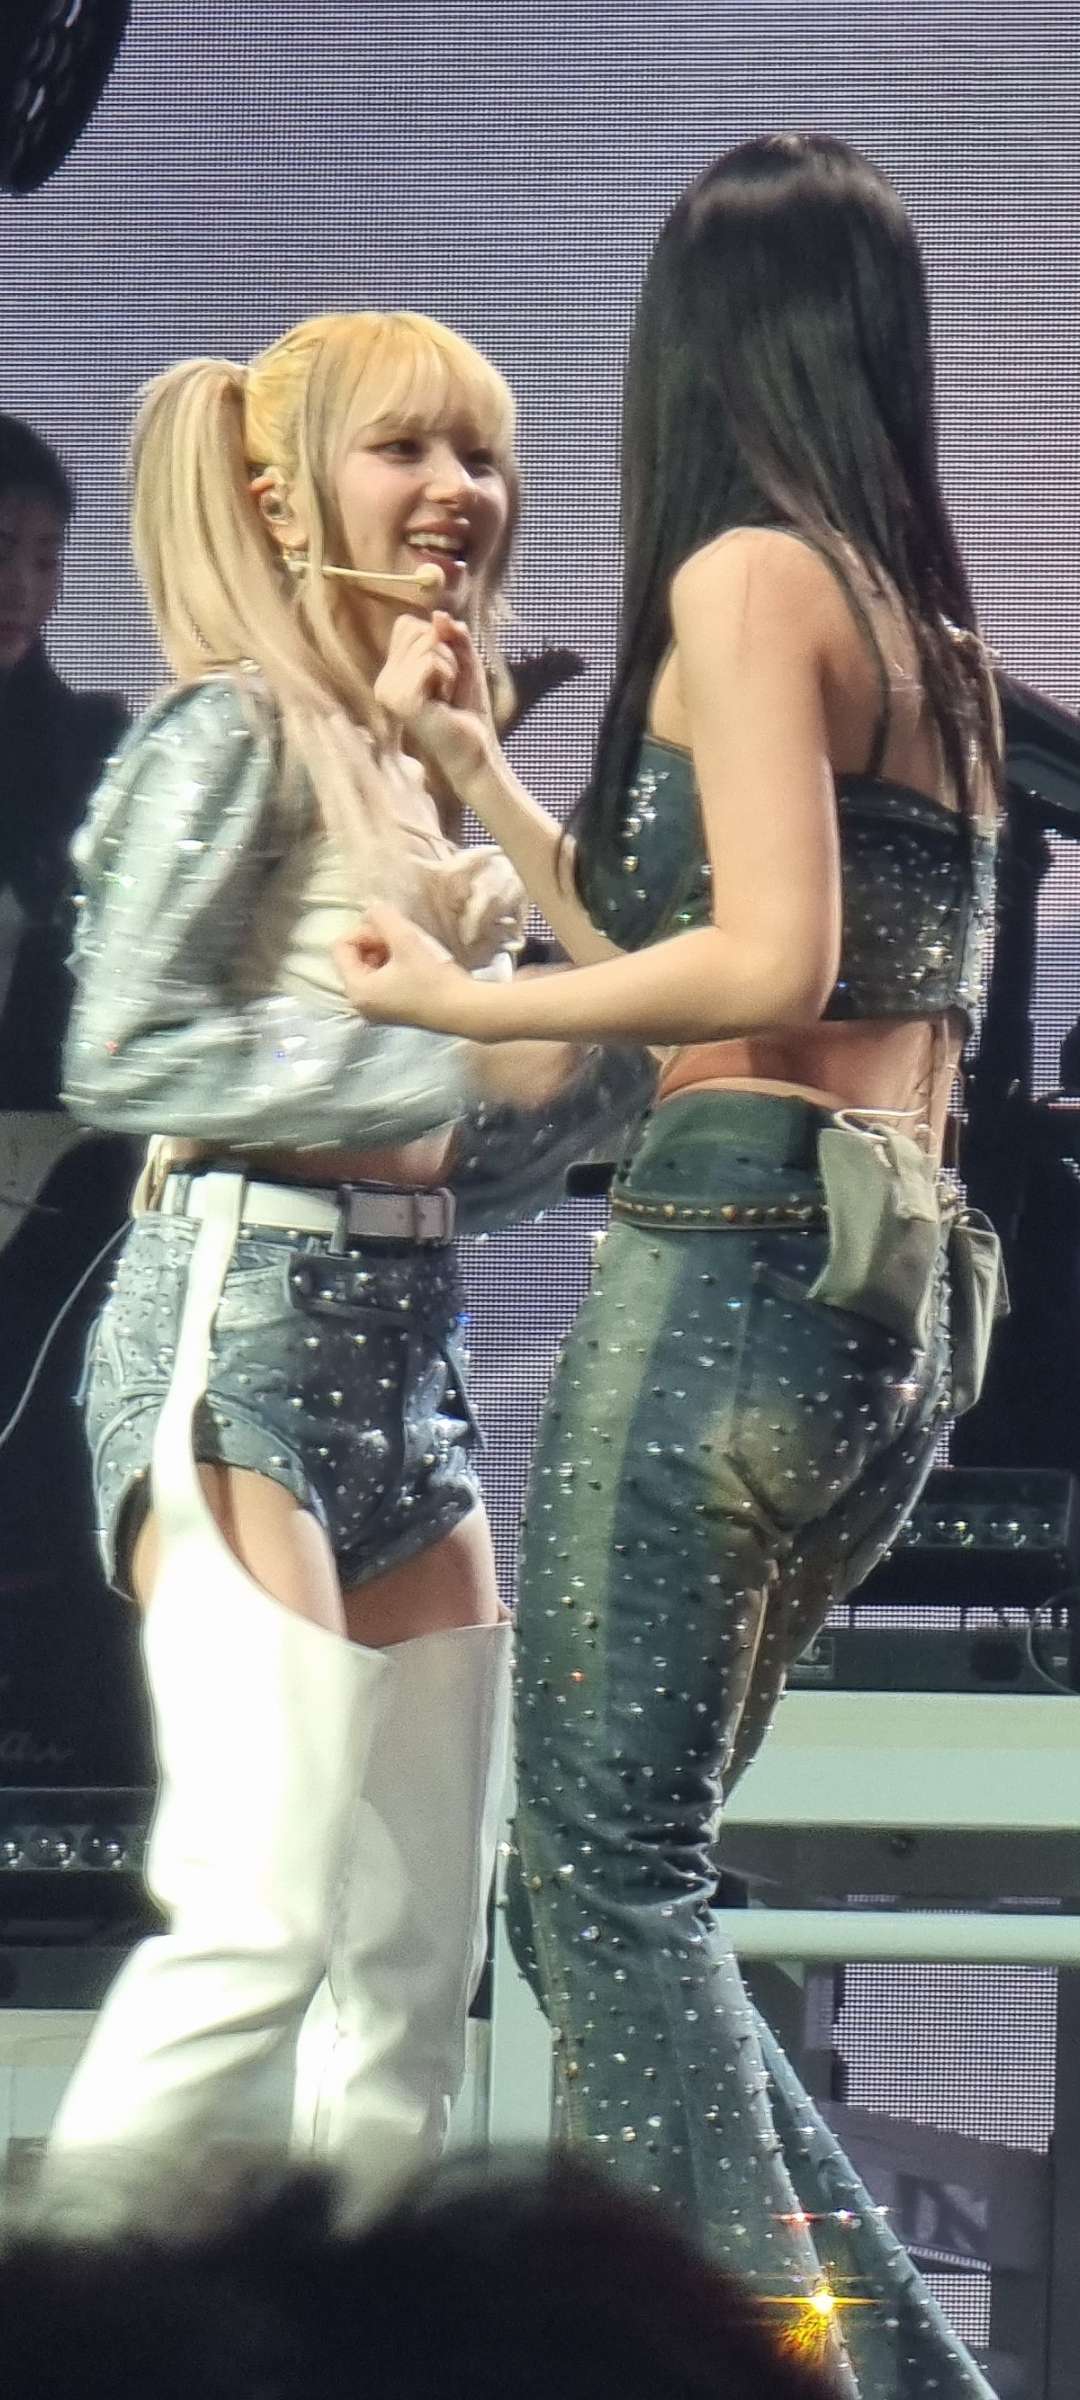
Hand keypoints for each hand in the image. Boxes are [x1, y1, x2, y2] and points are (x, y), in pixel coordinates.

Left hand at [334, 903, 479, 1032]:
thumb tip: (370, 907)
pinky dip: (393, 964)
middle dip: (374, 941)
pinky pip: (381, 979)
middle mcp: (360, 1003)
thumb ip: (383, 917)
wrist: (466, 1010)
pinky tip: (414, 962)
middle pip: (352, 957)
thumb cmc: (434, 978)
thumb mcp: (406, 940)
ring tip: (409, 948)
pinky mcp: (393, 1010)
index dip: (363, 931)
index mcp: (356, 990)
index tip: (391, 931)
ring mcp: (377, 1009)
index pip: (340, 946)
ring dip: (385, 950)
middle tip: (401, 937)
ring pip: (368, 966)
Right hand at [374, 611, 493, 788]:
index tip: (443, 673)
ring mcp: (389, 691)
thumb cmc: (468, 708)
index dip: (437, 640)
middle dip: (445, 652)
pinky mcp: (402, 700)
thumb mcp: (464, 661)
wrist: (475, 748)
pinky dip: (448, 675)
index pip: (407, 625)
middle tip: (447, 686)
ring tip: (446, 694)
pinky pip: (430, 661)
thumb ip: (453, 635)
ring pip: (427, 644)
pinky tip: (444, 701)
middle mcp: (384, 680)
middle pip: (417, 630)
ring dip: (449, 666)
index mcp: (392, 671)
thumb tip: (439, 614)